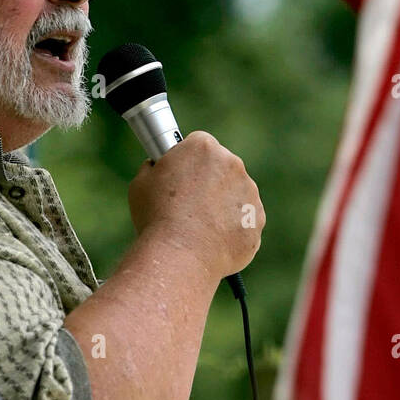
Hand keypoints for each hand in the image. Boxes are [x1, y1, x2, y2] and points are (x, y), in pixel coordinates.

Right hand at [128, 132, 263, 281]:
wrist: (180, 255)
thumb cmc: (156, 217)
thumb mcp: (142, 183)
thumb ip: (154, 167)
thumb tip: (156, 166)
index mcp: (203, 147)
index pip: (198, 144)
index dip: (187, 160)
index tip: (180, 174)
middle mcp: (232, 163)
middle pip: (221, 166)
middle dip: (208, 181)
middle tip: (187, 203)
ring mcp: (249, 191)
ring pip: (235, 193)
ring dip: (222, 204)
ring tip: (198, 227)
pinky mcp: (257, 218)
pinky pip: (245, 219)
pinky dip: (232, 227)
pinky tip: (213, 239)